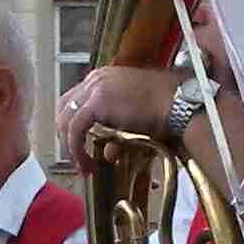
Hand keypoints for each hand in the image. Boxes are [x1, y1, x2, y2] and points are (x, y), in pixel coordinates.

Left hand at [55, 65, 184, 157]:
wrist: (178, 104)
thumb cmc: (166, 109)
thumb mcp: (134, 120)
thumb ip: (115, 134)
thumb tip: (107, 152)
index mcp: (104, 78)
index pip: (76, 100)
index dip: (74, 125)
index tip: (80, 146)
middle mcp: (96, 79)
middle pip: (65, 107)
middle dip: (66, 134)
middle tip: (76, 156)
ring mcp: (95, 88)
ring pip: (65, 118)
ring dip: (70, 144)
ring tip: (82, 164)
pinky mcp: (97, 102)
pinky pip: (75, 128)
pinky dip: (76, 148)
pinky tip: (85, 163)